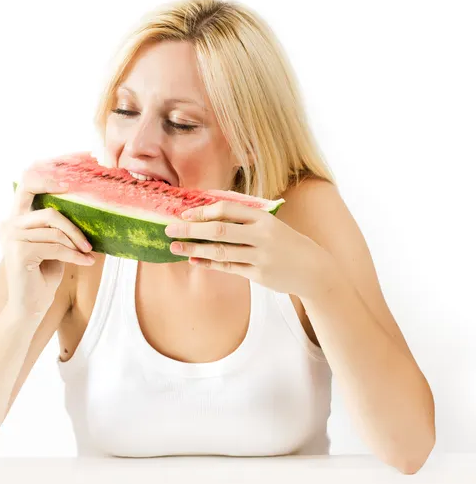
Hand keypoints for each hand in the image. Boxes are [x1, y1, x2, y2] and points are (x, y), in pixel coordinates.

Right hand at [0, 165, 95, 316]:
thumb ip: (59, 226)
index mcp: (16, 218)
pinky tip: (86, 262)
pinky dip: (74, 255)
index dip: (49, 174)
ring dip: (76, 242)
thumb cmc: (44, 275)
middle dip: (72, 219)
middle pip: (47, 207)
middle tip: (90, 233)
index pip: (28, 184)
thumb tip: (87, 205)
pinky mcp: (17, 251)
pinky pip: (55, 246)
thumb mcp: (54, 245)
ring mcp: (10, 236)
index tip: (74, 173)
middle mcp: (8, 224)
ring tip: (88, 254)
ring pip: (54, 228)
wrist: (30, 307)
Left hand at [164, 200, 332, 299]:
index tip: (184, 214)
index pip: (227, 209)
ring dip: (194, 249)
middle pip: (219, 230)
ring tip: (175, 247)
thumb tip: (206, 217)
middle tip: (169, 229)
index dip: (202, 211)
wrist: (313, 268)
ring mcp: (260, 256)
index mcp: (263, 217)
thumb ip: (244, 220)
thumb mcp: (270, 224)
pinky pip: (228, 268)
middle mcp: (261, 235)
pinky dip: (209, 263)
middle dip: (191, 229)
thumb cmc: (285, 242)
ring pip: (220, 252)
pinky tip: (193, 260)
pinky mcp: (258, 274)